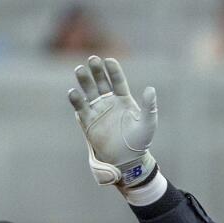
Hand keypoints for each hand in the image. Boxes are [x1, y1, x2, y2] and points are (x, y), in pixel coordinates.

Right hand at [68, 55, 157, 188]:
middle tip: (92, 59)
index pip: (117, 81)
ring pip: (89, 91)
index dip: (113, 71)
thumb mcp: (147, 123)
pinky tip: (73, 92)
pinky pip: (80, 108)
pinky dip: (76, 100)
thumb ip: (149, 106)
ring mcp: (97, 111)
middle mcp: (109, 102)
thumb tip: (150, 89)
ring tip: (80, 70)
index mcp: (123, 99)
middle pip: (100, 82)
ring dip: (84, 81)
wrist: (128, 160)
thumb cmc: (140, 141)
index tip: (109, 61)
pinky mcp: (88, 122)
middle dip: (96, 71)